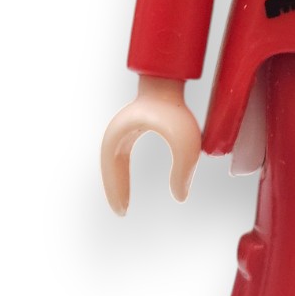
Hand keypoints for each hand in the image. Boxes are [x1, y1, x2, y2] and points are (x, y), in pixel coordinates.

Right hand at [100, 76, 201, 213]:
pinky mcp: (132, 128)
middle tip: (121, 213)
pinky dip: (121, 173)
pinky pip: (120, 157)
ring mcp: (122, 130)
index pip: (112, 170)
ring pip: (112, 163)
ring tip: (123, 205)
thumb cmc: (176, 110)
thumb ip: (184, 170)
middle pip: (108, 168)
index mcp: (119, 136)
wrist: (171, 82)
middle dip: (113, 190)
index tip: (123, 212)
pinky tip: (127, 187)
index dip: (116, 190)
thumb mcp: (185, 144)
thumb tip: (180, 197)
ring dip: (116, 183)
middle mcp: (116, 133)